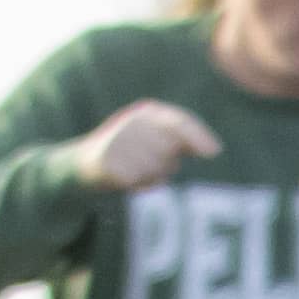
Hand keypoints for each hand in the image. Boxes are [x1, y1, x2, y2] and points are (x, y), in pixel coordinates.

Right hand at [67, 100, 220, 194]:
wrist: (83, 166)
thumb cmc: (130, 153)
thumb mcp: (157, 140)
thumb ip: (184, 140)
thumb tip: (215, 149)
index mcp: (146, 113)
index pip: (178, 121)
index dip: (198, 136)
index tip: (215, 152)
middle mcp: (132, 122)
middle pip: (170, 150)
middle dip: (166, 164)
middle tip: (149, 164)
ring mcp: (118, 140)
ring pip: (155, 167)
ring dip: (152, 176)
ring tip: (136, 170)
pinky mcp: (106, 161)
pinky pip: (137, 179)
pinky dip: (138, 185)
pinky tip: (127, 180)